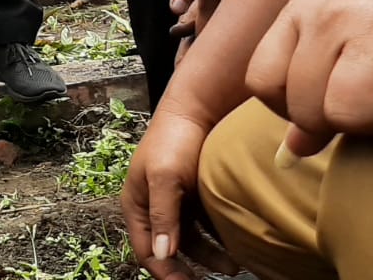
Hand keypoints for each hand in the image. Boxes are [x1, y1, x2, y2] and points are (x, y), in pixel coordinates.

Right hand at [121, 110, 232, 278]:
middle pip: (169, 249)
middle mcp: (154, 207)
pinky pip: (205, 226)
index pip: (146, 250)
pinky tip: (235, 246)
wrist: (197, 109)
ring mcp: (176, 202)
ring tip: (233, 266)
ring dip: (209, 256)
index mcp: (138, 204)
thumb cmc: (173, 139)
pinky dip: (218, 239)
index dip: (165, 272)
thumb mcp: (165, 177)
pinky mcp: (195, 196)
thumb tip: (162, 254)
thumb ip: (163, 216)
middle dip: (189, 269)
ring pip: (191, 241)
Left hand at [246, 0, 372, 160]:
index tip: (328, 106)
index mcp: (306, 8)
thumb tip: (292, 149)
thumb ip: (314, 83)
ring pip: (348, 113)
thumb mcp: (350, 34)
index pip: (261, 81)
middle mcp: (335, 13)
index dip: (290, 110)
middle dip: (341, 124)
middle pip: (305, 108)